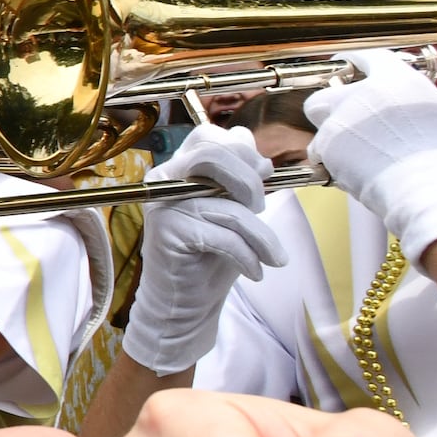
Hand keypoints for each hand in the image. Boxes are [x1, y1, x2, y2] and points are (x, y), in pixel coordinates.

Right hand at [118, 126, 277, 373]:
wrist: (186, 301)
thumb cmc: (212, 255)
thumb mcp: (235, 210)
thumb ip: (243, 181)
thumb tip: (264, 161)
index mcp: (180, 166)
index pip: (210, 135)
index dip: (244, 150)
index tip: (264, 176)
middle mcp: (165, 178)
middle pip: (213, 154)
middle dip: (251, 181)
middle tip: (263, 209)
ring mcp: (162, 204)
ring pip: (225, 203)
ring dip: (260, 233)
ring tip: (273, 256)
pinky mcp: (166, 232)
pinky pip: (222, 236)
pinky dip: (247, 256)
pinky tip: (255, 272)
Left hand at [306, 50, 436, 259]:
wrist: (435, 193)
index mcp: (399, 80)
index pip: (370, 57)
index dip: (361, 64)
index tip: (358, 70)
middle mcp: (365, 93)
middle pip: (331, 87)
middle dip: (336, 103)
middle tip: (349, 121)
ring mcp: (342, 119)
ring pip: (317, 116)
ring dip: (328, 130)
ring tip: (347, 149)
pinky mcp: (329, 147)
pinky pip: (317, 151)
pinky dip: (328, 161)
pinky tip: (348, 173)